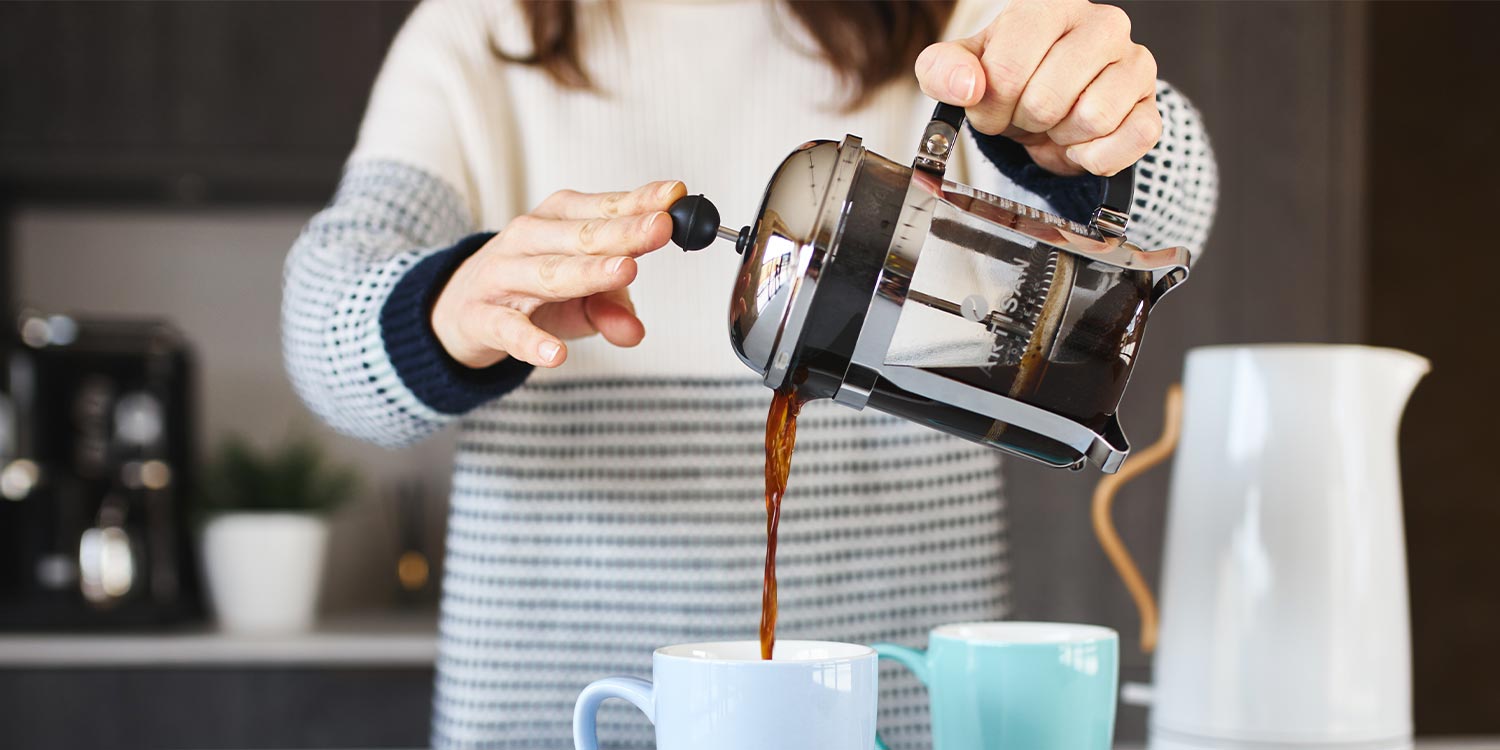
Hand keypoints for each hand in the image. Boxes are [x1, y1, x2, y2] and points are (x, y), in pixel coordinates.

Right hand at [431, 180, 686, 368]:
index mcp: (558, 220)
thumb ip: (612, 308)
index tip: (675, 196)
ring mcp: (502, 275)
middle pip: (582, 235)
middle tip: (661, 227)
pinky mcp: (481, 316)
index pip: (604, 208)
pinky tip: (555, 354)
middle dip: (624, 232)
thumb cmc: (531, 293)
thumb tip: (635, 331)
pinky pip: (509, 329)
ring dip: (588, 272)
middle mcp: (529, 238)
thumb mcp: (579, 297)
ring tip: (625, 272)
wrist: (458, 310)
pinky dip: (532, 342)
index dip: (641, 202)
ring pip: (550, 273)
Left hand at [915, 0, 1159, 176]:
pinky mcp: (1152, 105)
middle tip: (1024, 115)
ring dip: (1061, 137)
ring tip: (1054, 123)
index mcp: (1049, 8)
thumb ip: (944, 70)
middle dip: (1025, 122)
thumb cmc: (1009, 79)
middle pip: (1048, 99)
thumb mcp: (961, 71)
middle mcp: (1102, 25)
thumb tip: (967, 87)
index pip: (1009, 68)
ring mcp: (1134, 63)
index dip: (990, 105)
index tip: (990, 106)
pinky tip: (1081, 141)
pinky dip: (1095, 156)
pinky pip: (1131, 140)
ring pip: (1092, 119)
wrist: (1049, 105)